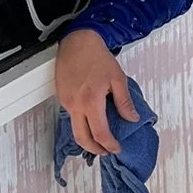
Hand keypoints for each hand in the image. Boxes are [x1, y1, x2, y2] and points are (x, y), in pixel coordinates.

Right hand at [56, 29, 127, 154]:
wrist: (77, 42)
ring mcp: (66, 102)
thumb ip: (124, 101)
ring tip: (99, 139)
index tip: (116, 147)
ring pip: (74, 129)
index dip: (109, 145)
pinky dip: (80, 124)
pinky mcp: (61, 97)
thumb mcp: (118, 78)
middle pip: (82, 139)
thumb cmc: (96, 56)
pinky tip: (91, 120)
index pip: (100, 133)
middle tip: (106, 150)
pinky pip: (70, 117)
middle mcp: (75, 105)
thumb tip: (131, 118)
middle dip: (95, 149)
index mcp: (91, 101)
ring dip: (86, 138)